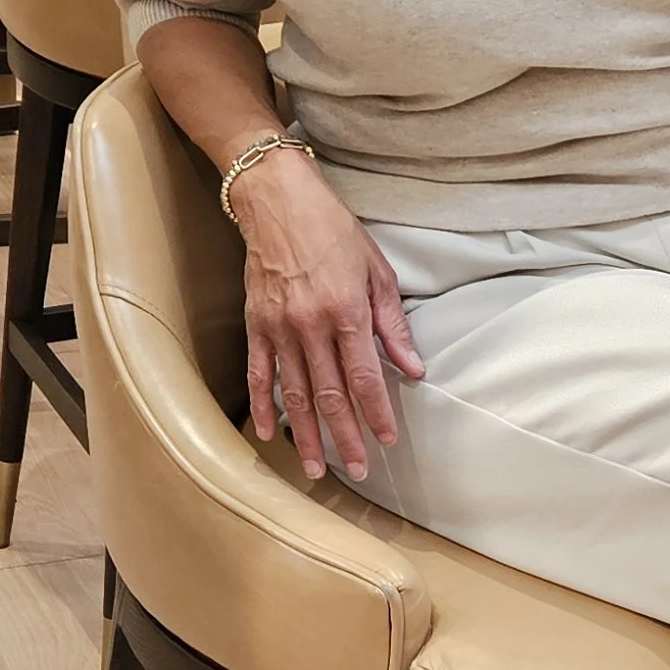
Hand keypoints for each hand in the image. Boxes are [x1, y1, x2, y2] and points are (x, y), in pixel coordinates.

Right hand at [233, 146, 422, 478]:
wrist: (276, 200)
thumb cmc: (332, 229)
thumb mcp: (376, 269)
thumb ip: (392, 323)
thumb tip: (412, 366)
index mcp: (346, 312)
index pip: (366, 377)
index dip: (377, 412)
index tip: (387, 440)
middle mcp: (311, 326)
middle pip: (330, 395)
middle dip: (346, 436)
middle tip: (358, 469)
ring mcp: (279, 328)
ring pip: (295, 394)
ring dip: (307, 434)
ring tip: (317, 468)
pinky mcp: (256, 325)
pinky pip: (259, 374)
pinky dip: (264, 405)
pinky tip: (271, 433)